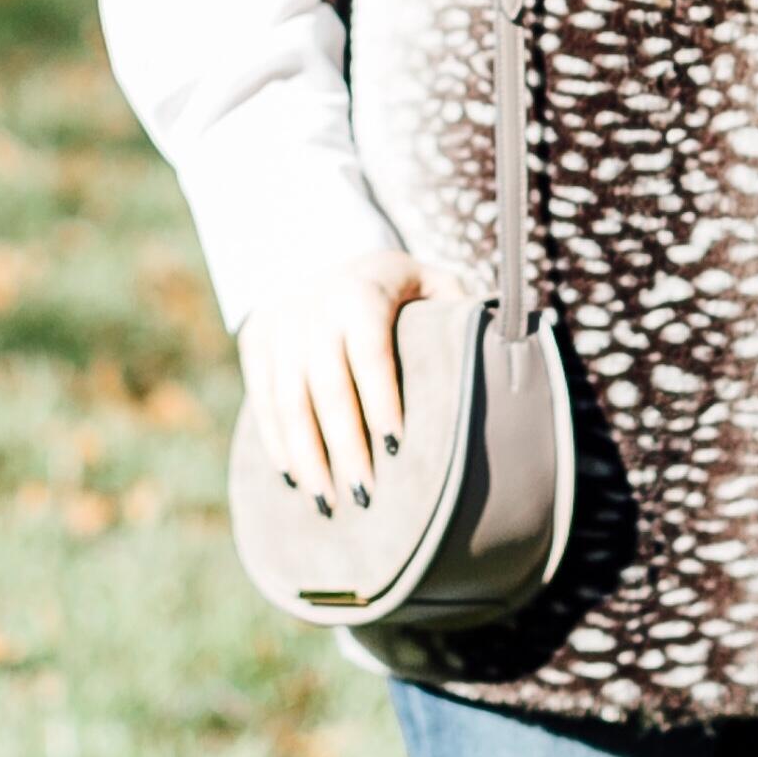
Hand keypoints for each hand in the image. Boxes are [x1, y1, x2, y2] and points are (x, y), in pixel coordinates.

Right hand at [237, 259, 458, 509]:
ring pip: (287, 399)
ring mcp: (279, 322)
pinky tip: (293, 478)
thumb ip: (459, 310)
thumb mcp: (432, 282)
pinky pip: (262, 398)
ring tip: (327, 503)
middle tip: (364, 495)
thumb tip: (502, 348)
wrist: (321, 252)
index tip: (398, 446)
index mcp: (362, 290)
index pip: (370, 350)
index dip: (382, 398)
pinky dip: (276, 441)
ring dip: (306, 455)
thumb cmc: (398, 286)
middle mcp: (314, 304)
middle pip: (325, 385)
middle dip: (343, 444)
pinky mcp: (255, 340)